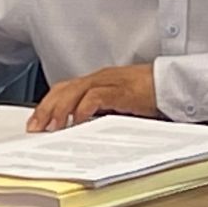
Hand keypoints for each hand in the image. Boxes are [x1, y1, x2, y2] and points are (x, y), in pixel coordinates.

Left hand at [29, 64, 159, 130]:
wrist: (172, 83)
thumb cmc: (150, 94)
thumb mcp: (119, 103)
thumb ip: (101, 111)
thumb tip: (81, 128)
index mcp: (98, 80)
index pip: (64, 88)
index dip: (47, 104)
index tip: (36, 121)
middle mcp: (100, 78)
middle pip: (64, 89)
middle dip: (46, 108)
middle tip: (35, 127)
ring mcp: (109, 82)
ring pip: (74, 91)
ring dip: (59, 110)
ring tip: (51, 127)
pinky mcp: (120, 90)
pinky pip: (95, 97)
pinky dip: (83, 108)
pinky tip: (78, 121)